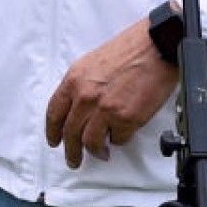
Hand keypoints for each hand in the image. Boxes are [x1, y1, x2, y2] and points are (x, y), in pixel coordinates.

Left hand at [44, 18, 179, 168]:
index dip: (52, 131)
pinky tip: (122, 136)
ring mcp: (105, 109)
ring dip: (96, 151)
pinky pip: (118, 139)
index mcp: (74, 80)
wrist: (155, 47)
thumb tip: (78, 108)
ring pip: (91, 142)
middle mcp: (86, 96)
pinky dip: (119, 140)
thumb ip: (81, 86)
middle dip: (71, 150)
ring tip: (101, 153)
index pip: (55, 112)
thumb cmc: (129, 50)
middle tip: (73, 159)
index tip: (54, 141)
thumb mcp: (92, 63)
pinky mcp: (126, 119)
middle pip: (70, 132)